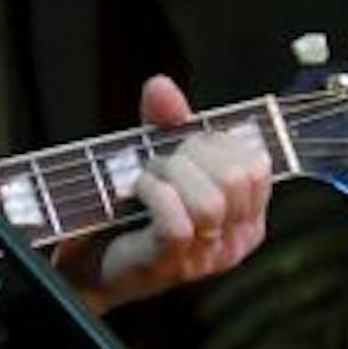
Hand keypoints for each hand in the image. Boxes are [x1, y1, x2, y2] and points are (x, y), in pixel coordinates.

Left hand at [58, 76, 272, 315]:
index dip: (217, 143)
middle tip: (160, 163)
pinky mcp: (171, 263)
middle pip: (236, 179)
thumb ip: (165, 121)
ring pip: (210, 202)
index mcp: (246, 214)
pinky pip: (178, 222)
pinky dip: (153, 194)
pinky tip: (138, 192)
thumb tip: (162, 85)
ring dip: (169, 175)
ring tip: (146, 178)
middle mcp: (234, 238)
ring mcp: (205, 256)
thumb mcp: (158, 156)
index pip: (256, 165)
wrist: (91, 259)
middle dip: (192, 156)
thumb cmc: (132, 209)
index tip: (185, 146)